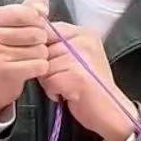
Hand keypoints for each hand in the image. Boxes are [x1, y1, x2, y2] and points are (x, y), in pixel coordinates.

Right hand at [0, 0, 53, 119]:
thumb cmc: (5, 49)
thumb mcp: (11, 24)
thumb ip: (28, 9)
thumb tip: (42, 2)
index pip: (28, 12)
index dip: (38, 22)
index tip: (30, 29)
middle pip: (36, 32)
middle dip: (40, 41)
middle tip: (28, 47)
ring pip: (39, 50)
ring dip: (40, 56)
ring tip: (26, 59)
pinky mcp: (5, 72)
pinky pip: (39, 65)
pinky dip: (40, 68)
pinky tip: (29, 69)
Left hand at [41, 22, 137, 140]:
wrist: (109, 111)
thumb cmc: (91, 86)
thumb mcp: (80, 56)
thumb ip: (59, 44)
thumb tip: (30, 39)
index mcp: (85, 34)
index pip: (47, 30)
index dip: (44, 49)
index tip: (56, 63)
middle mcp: (84, 41)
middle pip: (43, 50)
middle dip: (47, 67)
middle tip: (65, 77)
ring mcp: (81, 58)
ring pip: (44, 66)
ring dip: (49, 81)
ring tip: (67, 86)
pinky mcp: (76, 76)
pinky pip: (48, 81)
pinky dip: (53, 91)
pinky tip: (68, 93)